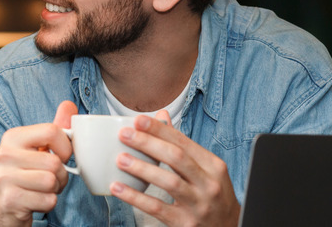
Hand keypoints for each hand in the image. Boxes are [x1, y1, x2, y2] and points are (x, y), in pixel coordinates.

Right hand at [0, 101, 77, 226]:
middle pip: (54, 161)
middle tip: (48, 180)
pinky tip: (34, 202)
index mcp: (12, 137)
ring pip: (51, 181)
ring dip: (54, 191)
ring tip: (40, 190)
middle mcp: (3, 154)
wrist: (3, 212)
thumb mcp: (36, 151)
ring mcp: (3, 177)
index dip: (65, 147)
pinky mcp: (9, 199)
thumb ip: (53, 129)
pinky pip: (47, 200)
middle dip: (60, 176)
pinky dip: (48, 204)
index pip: (52, 131)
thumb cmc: (24, 178)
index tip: (61, 157)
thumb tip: (69, 104)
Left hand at [111, 110, 240, 226]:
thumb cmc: (212, 194)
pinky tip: (118, 188)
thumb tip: (161, 116)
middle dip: (148, 143)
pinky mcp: (186, 223)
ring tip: (120, 159)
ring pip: (169, 182)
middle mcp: (209, 184)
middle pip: (176, 158)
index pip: (183, 142)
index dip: (159, 130)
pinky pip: (157, 208)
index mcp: (213, 166)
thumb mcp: (206, 169)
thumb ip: (182, 144)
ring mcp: (199, 205)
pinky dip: (135, 197)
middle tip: (125, 135)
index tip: (138, 120)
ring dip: (142, 168)